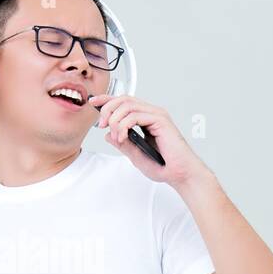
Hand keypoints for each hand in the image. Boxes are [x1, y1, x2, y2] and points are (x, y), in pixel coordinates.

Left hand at [88, 93, 207, 185]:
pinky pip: (135, 115)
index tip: (93, 102)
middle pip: (123, 99)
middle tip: (102, 125)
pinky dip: (123, 126)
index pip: (124, 103)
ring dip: (115, 120)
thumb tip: (108, 135)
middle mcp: (151, 114)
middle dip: (107, 110)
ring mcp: (156, 115)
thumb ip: (122, 143)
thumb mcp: (135, 155)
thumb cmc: (163, 165)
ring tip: (117, 136)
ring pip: (127, 105)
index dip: (107, 99)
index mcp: (146, 119)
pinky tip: (123, 138)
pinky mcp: (160, 120)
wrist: (179, 173)